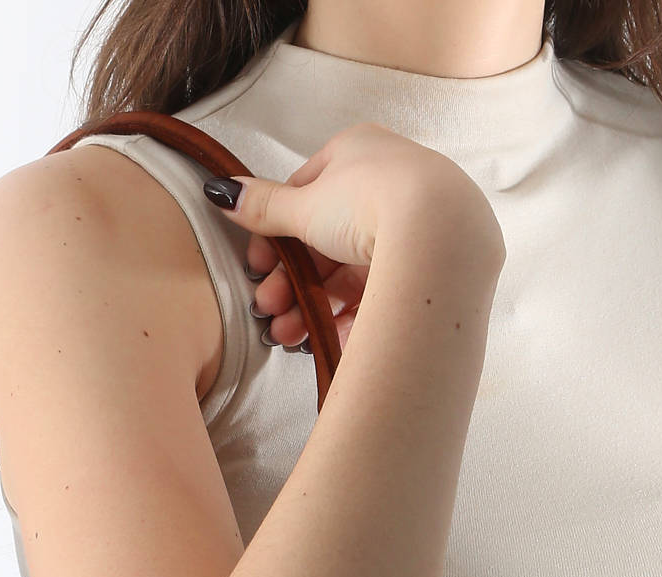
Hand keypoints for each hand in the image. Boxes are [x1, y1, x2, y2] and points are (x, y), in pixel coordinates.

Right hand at [204, 121, 503, 351]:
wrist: (440, 235)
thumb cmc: (371, 202)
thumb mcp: (305, 205)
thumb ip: (263, 206)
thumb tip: (221, 192)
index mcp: (358, 153)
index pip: (305, 196)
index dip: (276, 237)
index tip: (258, 269)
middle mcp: (387, 185)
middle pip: (325, 242)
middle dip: (289, 283)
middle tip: (267, 310)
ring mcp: (409, 228)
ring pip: (347, 273)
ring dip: (309, 306)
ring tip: (287, 336)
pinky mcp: (425, 267)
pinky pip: (377, 294)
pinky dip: (347, 318)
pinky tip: (325, 339)